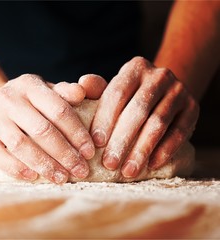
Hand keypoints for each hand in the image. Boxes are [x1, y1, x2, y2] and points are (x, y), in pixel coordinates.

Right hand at [0, 74, 99, 183]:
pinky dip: (17, 169)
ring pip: (21, 145)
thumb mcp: (45, 91)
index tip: (90, 152)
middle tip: (81, 170)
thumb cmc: (27, 102)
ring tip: (61, 178)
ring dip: (44, 164)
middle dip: (64, 153)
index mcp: (29, 85)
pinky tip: (34, 177)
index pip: (58, 110)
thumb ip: (66, 92)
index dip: (77, 133)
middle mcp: (9, 99)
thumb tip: (82, 92)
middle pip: (41, 129)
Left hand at [91, 57, 198, 177]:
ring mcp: (179, 91)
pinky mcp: (193, 108)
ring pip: (158, 123)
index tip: (96, 143)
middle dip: (122, 140)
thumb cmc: (129, 96)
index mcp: (135, 68)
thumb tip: (81, 85)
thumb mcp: (112, 89)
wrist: (163, 92)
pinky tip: (151, 166)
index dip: (105, 119)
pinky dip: (164, 151)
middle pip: (138, 111)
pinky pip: (179, 132)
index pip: (117, 93)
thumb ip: (95, 90)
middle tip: (109, 163)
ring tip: (128, 171)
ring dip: (141, 150)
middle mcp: (159, 76)